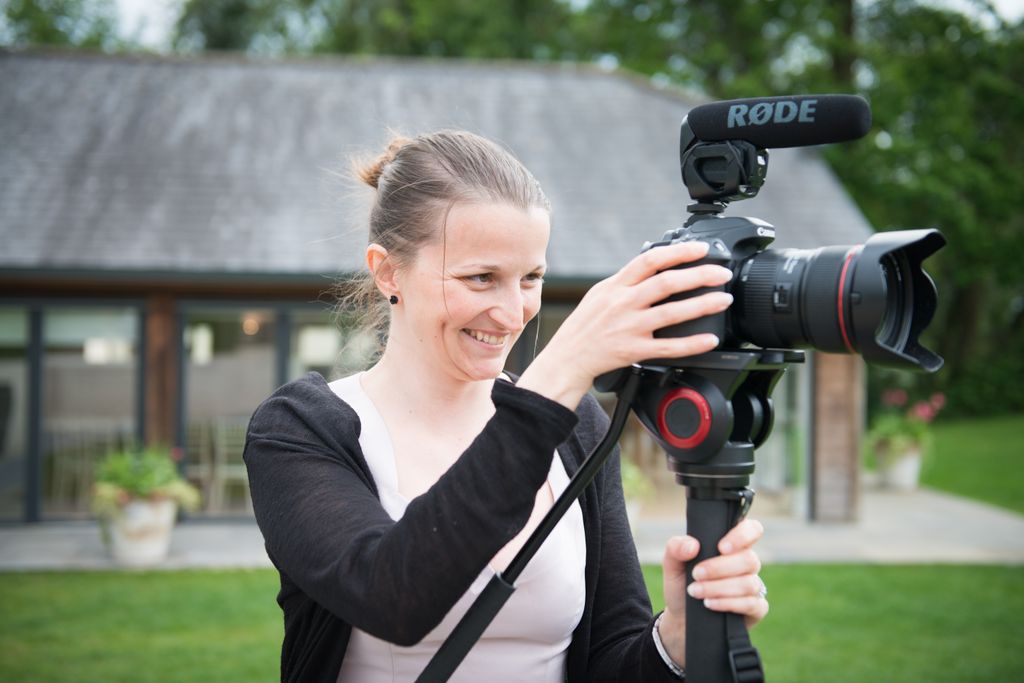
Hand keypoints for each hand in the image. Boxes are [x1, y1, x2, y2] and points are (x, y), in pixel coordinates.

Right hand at [518, 241, 732, 407]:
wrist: (568, 358)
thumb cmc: (585, 325)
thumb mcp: (600, 294)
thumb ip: (627, 280)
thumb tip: (655, 264)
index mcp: (616, 285)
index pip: (650, 260)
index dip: (678, 252)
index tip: (701, 249)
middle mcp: (623, 304)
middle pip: (666, 283)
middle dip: (699, 275)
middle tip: (721, 273)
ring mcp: (629, 328)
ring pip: (672, 313)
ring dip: (702, 305)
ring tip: (723, 300)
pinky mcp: (633, 351)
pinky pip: (668, 347)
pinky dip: (691, 344)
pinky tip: (709, 340)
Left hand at [657, 518, 767, 667]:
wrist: (681, 617)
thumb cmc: (682, 583)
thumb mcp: (672, 564)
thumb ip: (676, 547)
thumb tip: (693, 546)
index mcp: (732, 545)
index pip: (752, 529)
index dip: (742, 535)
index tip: (721, 547)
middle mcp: (747, 563)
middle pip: (749, 559)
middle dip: (719, 568)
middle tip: (696, 574)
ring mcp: (754, 586)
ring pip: (749, 583)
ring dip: (719, 588)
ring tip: (696, 592)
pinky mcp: (756, 608)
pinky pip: (753, 604)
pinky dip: (729, 604)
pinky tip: (710, 604)